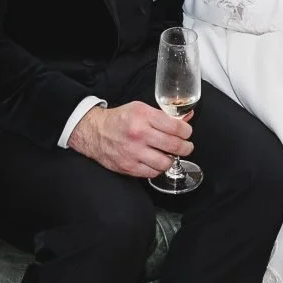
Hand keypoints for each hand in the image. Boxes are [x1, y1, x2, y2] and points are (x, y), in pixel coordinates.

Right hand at [68, 101, 191, 178]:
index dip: (187, 132)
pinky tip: (156, 161)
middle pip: (174, 146)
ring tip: (170, 155)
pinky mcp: (128, 166)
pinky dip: (158, 168)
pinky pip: (152, 173)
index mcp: (144, 116)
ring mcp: (133, 152)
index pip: (176, 127)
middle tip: (186, 146)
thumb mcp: (141, 109)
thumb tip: (187, 118)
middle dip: (186, 147)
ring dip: (172, 160)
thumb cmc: (120, 119)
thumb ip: (164, 115)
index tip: (187, 133)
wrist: (94, 132)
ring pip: (165, 163)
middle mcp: (139, 134)